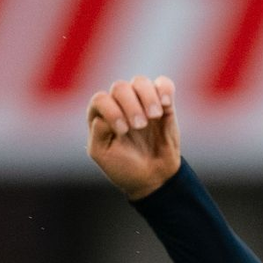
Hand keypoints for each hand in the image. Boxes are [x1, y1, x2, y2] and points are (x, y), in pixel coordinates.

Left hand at [86, 75, 180, 199]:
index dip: (112, 111)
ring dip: (147, 97)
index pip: (101, 99)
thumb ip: (97, 133)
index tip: (123, 131)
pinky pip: (164, 84)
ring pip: (141, 82)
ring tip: (154, 116)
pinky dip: (165, 90)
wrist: (153, 180)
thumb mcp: (102, 155)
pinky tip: (165, 104)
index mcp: (102, 114)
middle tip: (140, 126)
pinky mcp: (163, 105)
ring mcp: (142, 103)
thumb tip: (105, 115)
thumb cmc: (125, 168)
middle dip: (130, 106)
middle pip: (120, 88)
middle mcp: (120, 104)